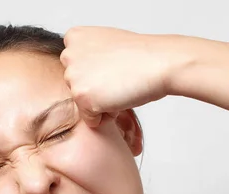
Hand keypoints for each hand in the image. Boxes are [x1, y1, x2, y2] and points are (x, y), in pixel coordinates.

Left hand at [60, 26, 185, 125]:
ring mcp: (73, 76)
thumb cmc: (141, 56)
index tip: (113, 66)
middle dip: (96, 89)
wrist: (160, 63)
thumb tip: (82, 71)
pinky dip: (106, 116)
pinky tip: (119, 97)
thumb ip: (87, 55)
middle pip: (76, 87)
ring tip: (119, 86)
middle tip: (118, 77)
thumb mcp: (106, 43)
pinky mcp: (81, 96)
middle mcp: (69, 55)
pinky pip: (90, 119)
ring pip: (82, 104)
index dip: (96, 73)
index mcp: (74, 37)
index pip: (75, 69)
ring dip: (102, 102)